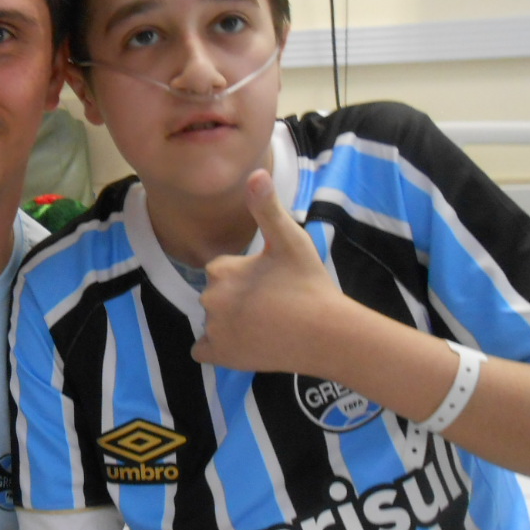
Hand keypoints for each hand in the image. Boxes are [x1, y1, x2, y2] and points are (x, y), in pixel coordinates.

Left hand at [192, 169, 339, 373]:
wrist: (327, 333)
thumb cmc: (308, 283)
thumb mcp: (290, 239)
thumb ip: (267, 207)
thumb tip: (255, 173)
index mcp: (220, 270)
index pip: (221, 270)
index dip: (245, 275)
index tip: (270, 281)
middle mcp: (209, 299)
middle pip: (216, 296)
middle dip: (236, 298)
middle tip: (271, 304)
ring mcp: (214, 330)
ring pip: (213, 321)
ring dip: (229, 322)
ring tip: (265, 325)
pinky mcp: (220, 356)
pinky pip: (202, 350)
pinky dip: (217, 348)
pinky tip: (242, 343)